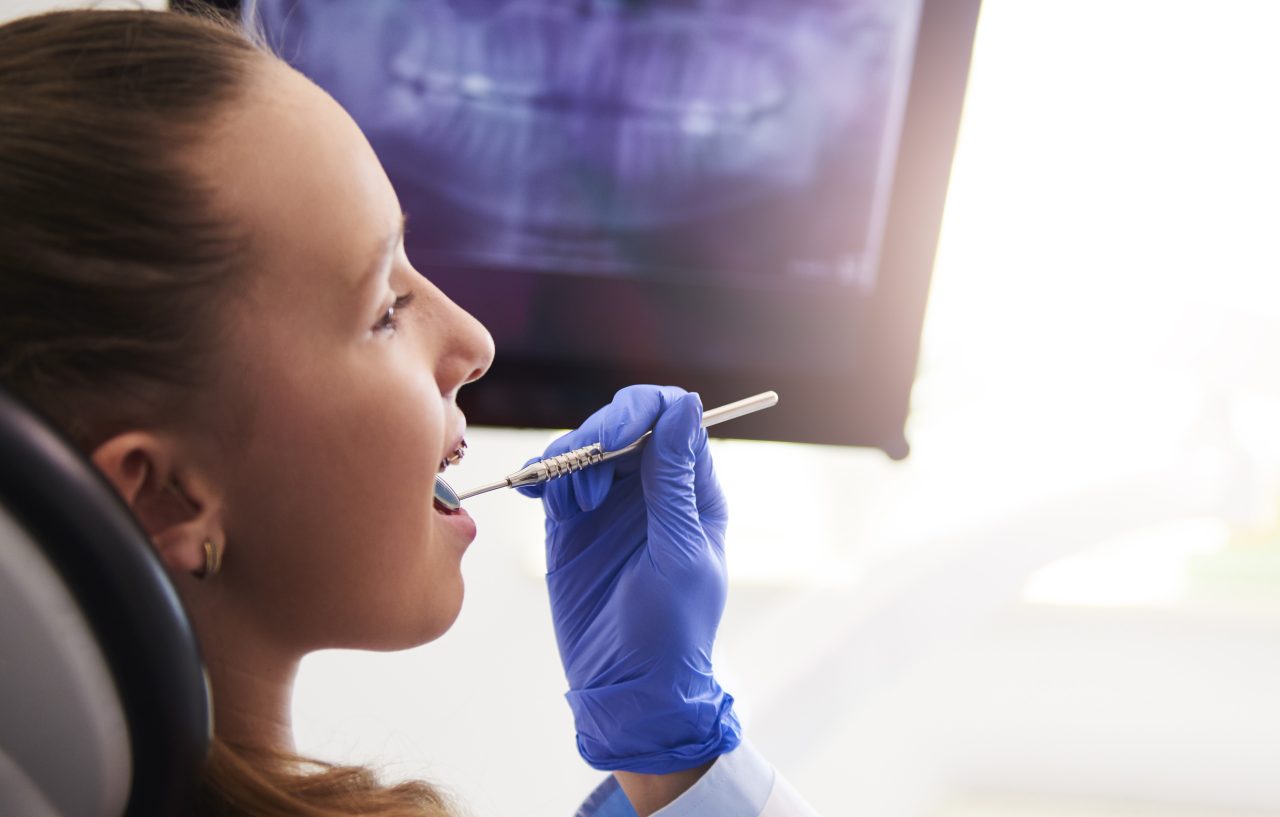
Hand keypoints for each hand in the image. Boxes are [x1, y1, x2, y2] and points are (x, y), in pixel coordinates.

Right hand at [518, 385, 740, 773]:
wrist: (627, 689)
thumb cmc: (670, 630)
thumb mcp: (678, 553)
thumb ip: (673, 481)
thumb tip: (683, 406)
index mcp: (692, 490)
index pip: (672, 418)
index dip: (641, 413)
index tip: (611, 439)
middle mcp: (652, 488)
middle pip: (623, 424)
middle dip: (595, 435)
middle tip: (578, 475)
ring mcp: (610, 504)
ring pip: (585, 447)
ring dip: (568, 459)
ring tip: (566, 504)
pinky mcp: (571, 525)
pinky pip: (555, 480)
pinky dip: (542, 477)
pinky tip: (535, 494)